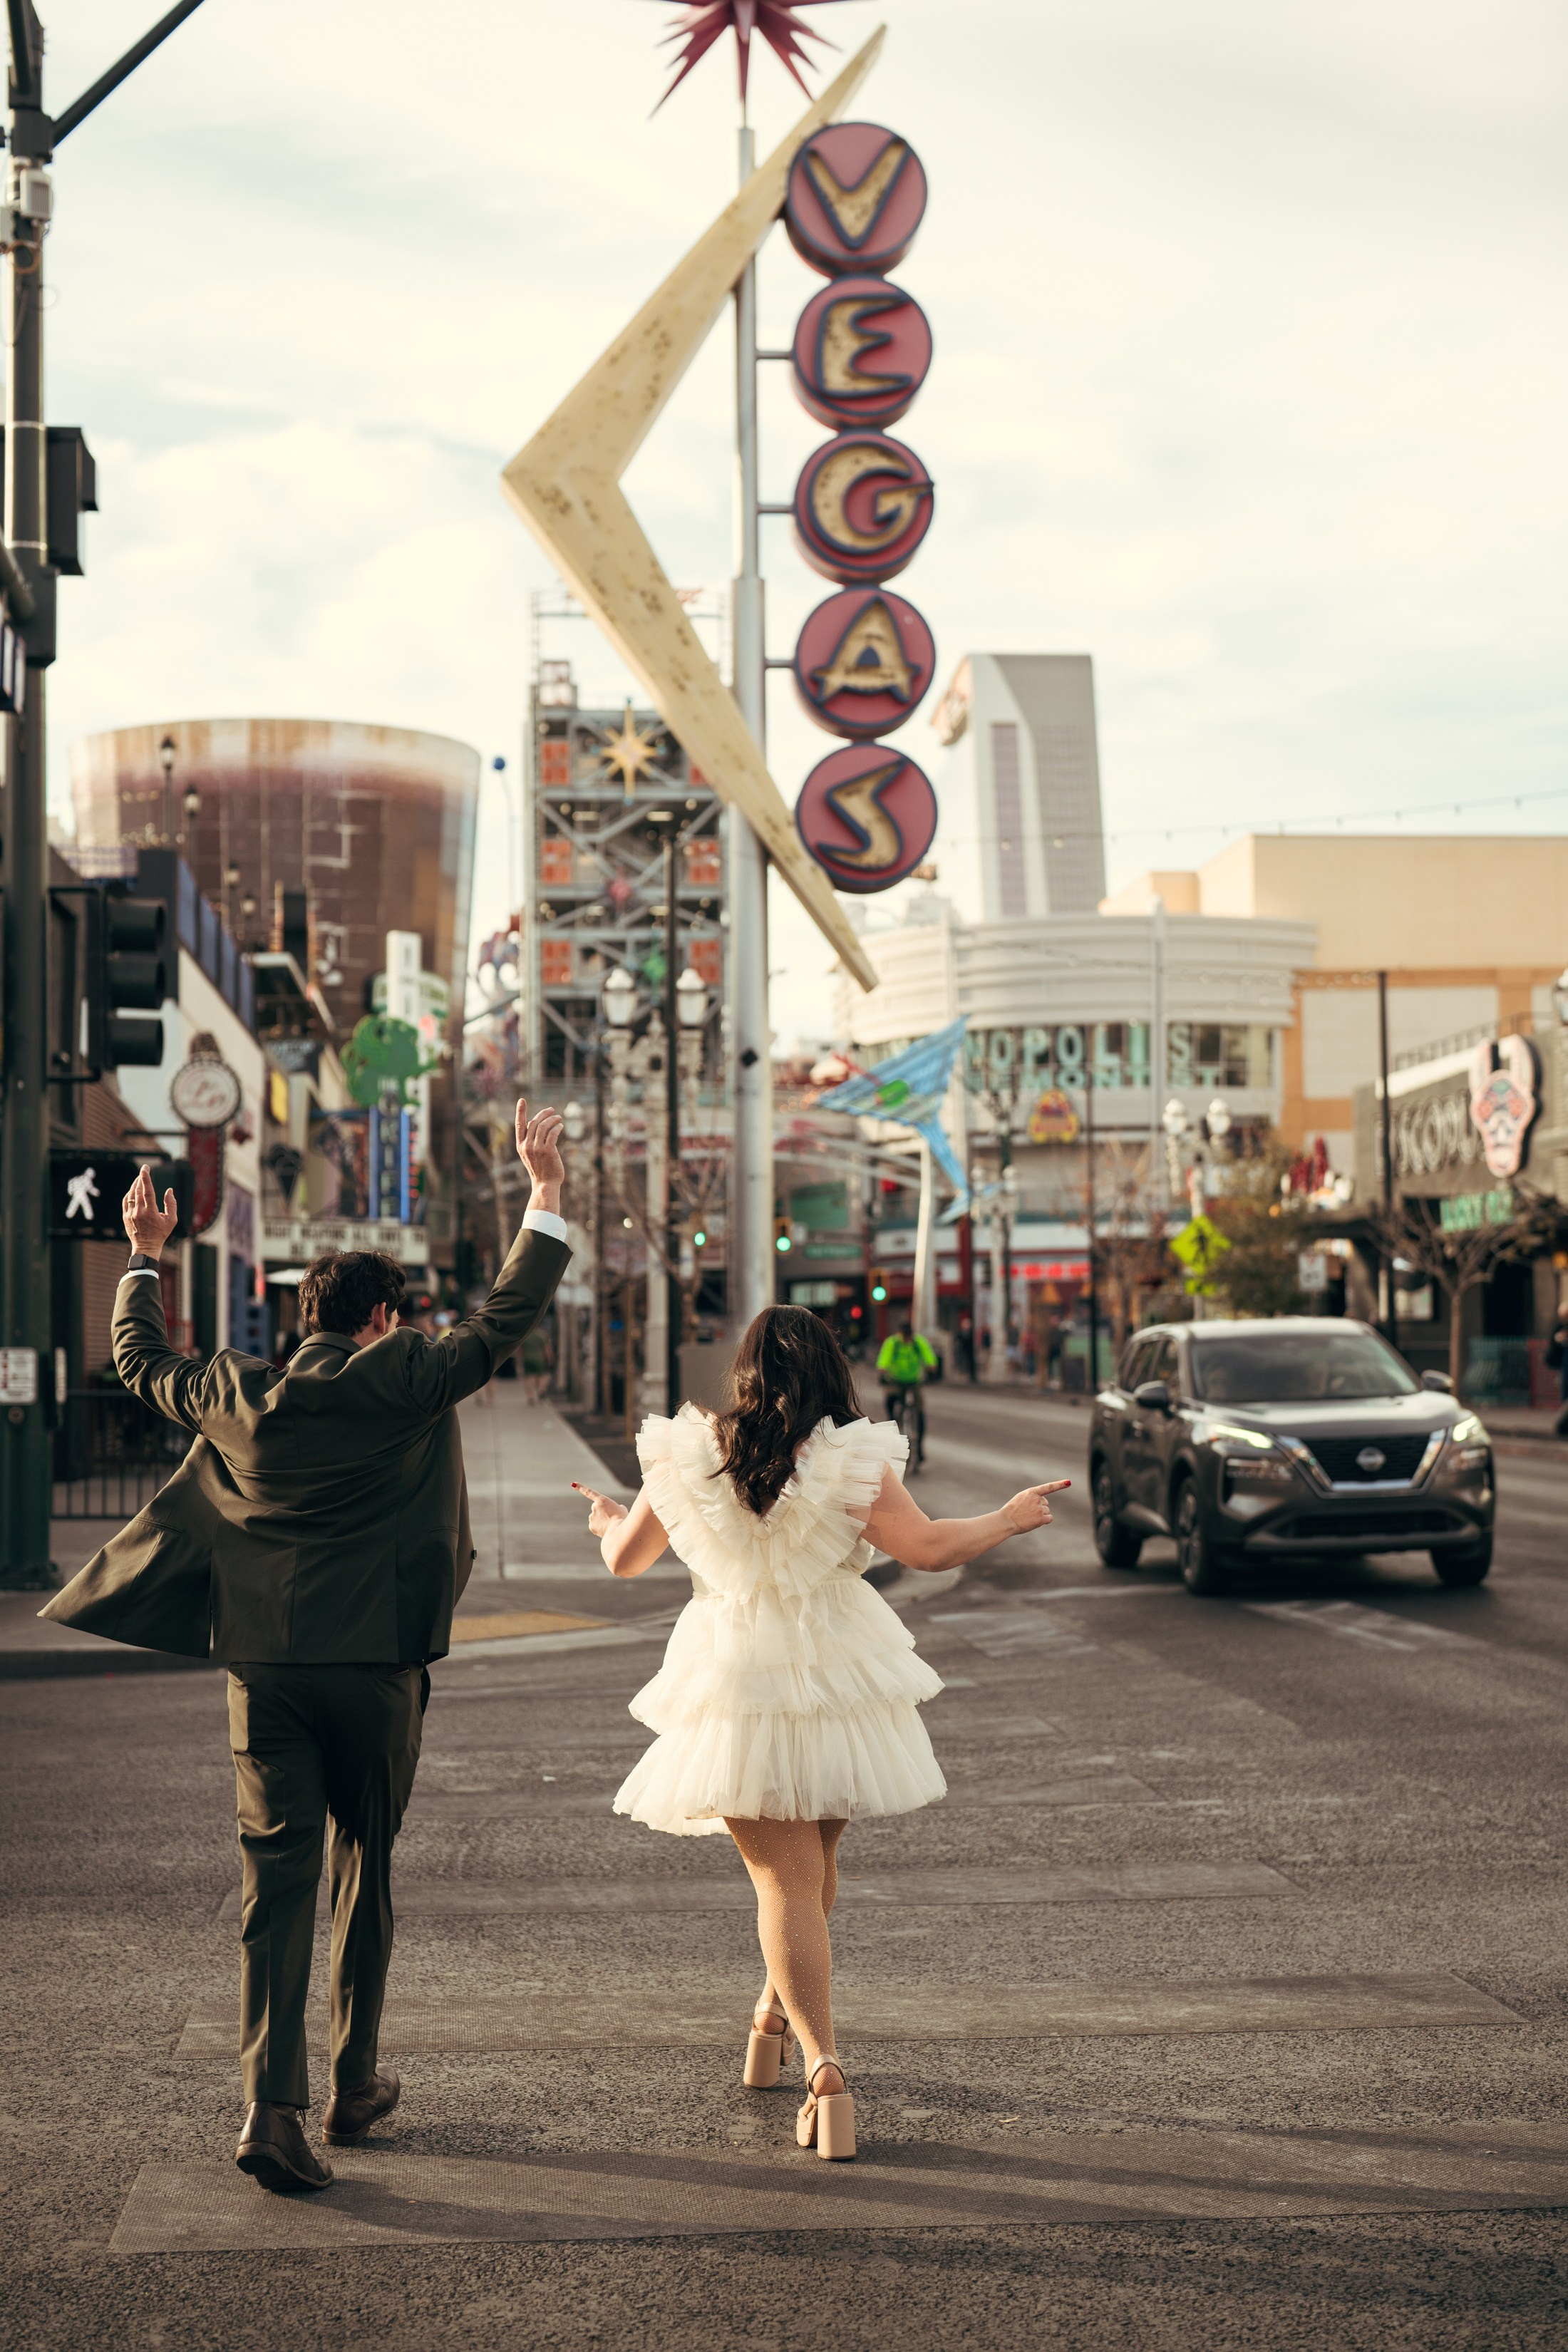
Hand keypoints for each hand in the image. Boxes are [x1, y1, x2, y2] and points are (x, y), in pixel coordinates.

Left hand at [123, 1164, 178, 1259]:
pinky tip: (133, 1189)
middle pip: (138, 1190)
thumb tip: (169, 1190)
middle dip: (141, 1177)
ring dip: (135, 1184)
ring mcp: (130, 1214)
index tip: (145, 1168)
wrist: (146, 1247)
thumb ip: (172, 1204)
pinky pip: (126, 1201)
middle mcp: (139, 1212)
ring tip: (139, 1177)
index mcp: (151, 1212)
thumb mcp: (171, 1220)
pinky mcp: (125, 1217)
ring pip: (131, 1194)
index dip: (146, 1178)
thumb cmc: (161, 1233)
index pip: (147, 1191)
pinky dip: (129, 1193)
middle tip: (144, 1169)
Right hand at [515, 1098, 564, 1213]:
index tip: (521, 1100)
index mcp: (520, 1146)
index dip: (520, 1111)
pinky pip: (553, 1133)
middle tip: (551, 1110)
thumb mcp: (530, 1155)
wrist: (545, 1185)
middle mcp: (527, 1146)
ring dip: (552, 1119)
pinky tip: (561, 1126)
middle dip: (543, 1113)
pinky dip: (557, 1127)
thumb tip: (536, 1124)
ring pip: (544, 1126)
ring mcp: (537, 1149)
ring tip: (558, 1118)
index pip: (519, 1125)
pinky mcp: (548, 1151)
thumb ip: (531, 1140)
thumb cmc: (540, 1169)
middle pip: (534, 1122)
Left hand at [573, 1482, 626, 1539]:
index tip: (573, 1484)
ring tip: (611, 1524)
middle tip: (611, 1517)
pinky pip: (595, 1525)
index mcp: (602, 1500)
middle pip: (597, 1508)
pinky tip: (607, 1529)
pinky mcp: (591, 1526)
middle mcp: (594, 1507)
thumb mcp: (621, 1509)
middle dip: (602, 1512)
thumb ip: (614, 1507)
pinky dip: (600, 1527)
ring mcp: (592, 1517)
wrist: (618, 1532)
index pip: (588, 1492)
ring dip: (602, 1520)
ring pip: (596, 1517)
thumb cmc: (622, 1519)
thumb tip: (612, 1512)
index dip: (580, 1487)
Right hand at [1001, 1479, 1070, 1534]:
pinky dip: (1045, 1520)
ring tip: (1028, 1517)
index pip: (1048, 1487)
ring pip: (1047, 1511)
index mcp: (1031, 1492)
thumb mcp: (1020, 1499)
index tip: (1068, 1482)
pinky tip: (1035, 1521)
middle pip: (1045, 1503)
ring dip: (1040, 1515)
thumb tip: (1045, 1505)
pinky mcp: (1041, 1518)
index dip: (1060, 1484)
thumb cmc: (1011, 1510)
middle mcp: (1037, 1499)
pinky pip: (1049, 1518)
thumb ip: (1032, 1498)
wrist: (1006, 1521)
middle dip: (1039, 1507)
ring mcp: (1039, 1509)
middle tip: (1027, 1512)